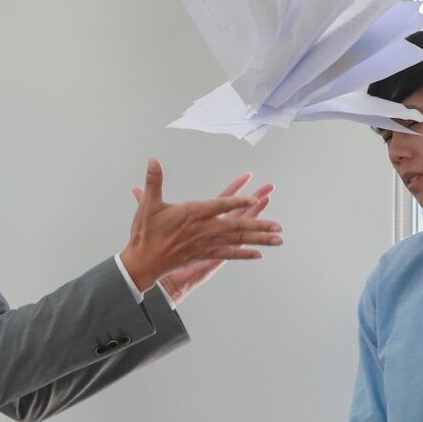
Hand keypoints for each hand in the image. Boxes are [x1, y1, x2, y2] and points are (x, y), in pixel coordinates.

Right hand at [120, 159, 281, 293]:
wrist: (143, 261)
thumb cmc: (146, 233)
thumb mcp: (148, 204)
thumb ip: (154, 180)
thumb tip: (153, 160)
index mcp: (193, 213)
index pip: (220, 205)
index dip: (237, 202)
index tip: (253, 199)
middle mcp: (204, 229)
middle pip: (237, 226)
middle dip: (260, 225)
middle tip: (279, 227)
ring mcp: (206, 244)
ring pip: (238, 241)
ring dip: (259, 240)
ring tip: (278, 240)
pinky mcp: (204, 255)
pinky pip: (229, 254)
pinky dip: (244, 254)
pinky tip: (258, 254)